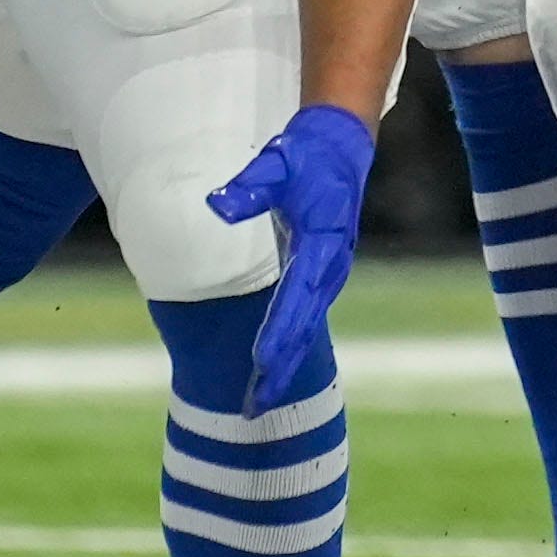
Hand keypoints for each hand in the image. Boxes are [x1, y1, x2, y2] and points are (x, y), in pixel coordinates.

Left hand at [206, 102, 377, 414]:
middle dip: (281, 367)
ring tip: (257, 403)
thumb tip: (215, 206)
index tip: (261, 362)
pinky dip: (288, 346)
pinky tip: (271, 371)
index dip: (280, 330)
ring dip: (284, 365)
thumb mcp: (278, 162)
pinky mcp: (321, 276)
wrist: (341, 150)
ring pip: (305, 329)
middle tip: (254, 406)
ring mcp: (328, 275)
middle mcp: (330, 267)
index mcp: (324, 243)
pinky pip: (303, 318)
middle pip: (304, 326)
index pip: (298, 295)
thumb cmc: (306, 156)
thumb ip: (250, 187)